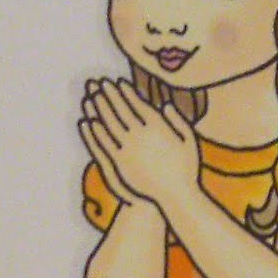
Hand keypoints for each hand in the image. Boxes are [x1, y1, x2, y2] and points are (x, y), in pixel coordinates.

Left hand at [79, 78, 199, 213]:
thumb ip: (179, 121)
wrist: (175, 196)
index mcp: (158, 126)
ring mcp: (129, 149)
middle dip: (108, 94)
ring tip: (90, 96)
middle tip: (98, 83)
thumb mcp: (190, 141)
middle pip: (120, 110)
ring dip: (98, 108)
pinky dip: (95, 131)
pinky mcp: (120, 164)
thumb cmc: (186, 169)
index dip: (126, 91)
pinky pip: (104, 143)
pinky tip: (88, 121)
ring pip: (109, 124)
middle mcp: (141, 135)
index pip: (137, 103)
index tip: (117, 82)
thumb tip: (165, 104)